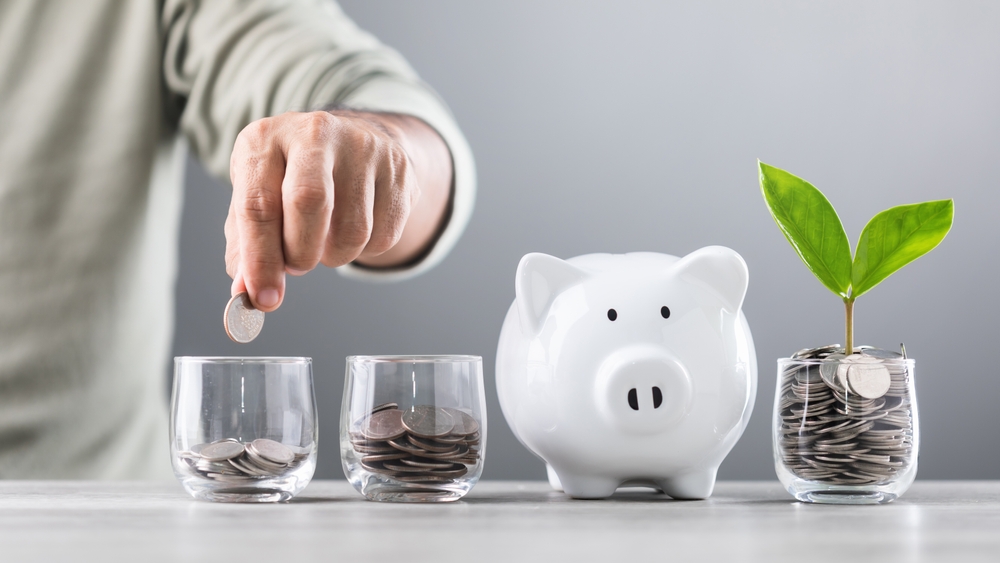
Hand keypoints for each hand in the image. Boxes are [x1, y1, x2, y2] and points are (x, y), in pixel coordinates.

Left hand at [225, 110, 450, 310]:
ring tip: (326, 241)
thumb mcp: (258, 197)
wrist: (352, 141)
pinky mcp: (398, 167)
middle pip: (309, 204)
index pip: (258, 204)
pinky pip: (385, 234)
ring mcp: (362, 146)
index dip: (260, 259)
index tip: (263, 299)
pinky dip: (366, 250)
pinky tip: (354, 229)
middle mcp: (314, 132)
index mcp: (265, 139)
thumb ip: (246, 246)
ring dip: (336, 256)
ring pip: (353, 229)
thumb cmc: (293, 176)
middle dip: (301, 253)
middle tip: (297, 266)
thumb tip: (246, 293)